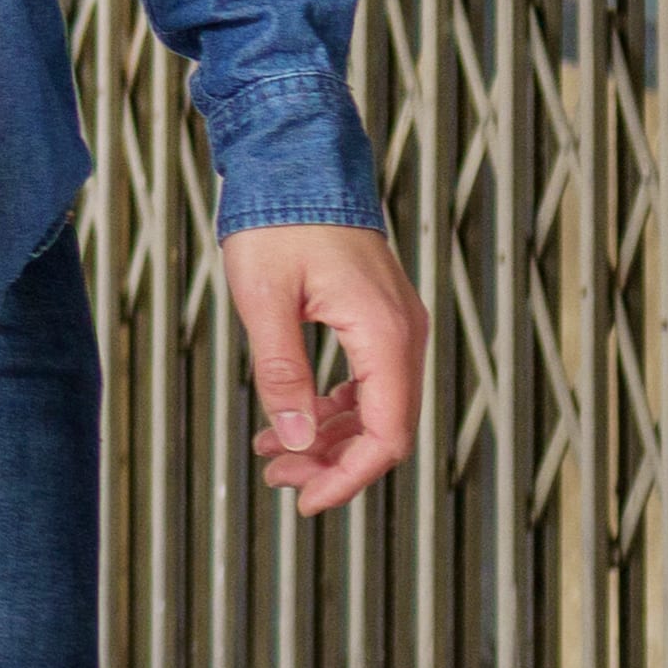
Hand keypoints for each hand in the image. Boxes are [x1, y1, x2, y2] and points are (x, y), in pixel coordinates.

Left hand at [218, 222, 425, 515]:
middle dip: (332, 464)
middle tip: (276, 478)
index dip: (348, 479)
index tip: (305, 502)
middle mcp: (402, 334)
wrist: (296, 164)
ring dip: (328, 440)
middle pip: (385, 430)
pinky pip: (367, 383)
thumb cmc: (278, 221)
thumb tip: (290, 439)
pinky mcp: (377, 321)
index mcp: (384, 333)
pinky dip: (331, 409)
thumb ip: (281, 373)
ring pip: (376, 410)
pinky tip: (289, 418)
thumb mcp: (265, 301)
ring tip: (271, 453)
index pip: (386, 436)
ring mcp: (394, 327)